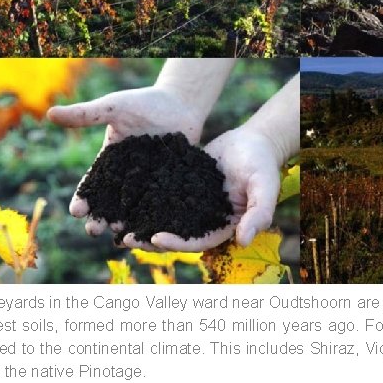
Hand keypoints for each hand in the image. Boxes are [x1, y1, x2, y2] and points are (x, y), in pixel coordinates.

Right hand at [47, 86, 205, 236]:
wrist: (180, 103)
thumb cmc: (144, 103)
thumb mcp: (114, 108)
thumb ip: (86, 114)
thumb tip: (50, 113)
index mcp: (110, 161)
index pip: (92, 183)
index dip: (83, 197)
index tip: (76, 211)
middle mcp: (127, 176)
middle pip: (110, 202)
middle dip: (100, 217)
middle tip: (93, 230)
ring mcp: (149, 182)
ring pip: (134, 208)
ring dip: (126, 223)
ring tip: (120, 236)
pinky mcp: (171, 184)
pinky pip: (162, 203)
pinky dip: (156, 217)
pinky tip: (153, 231)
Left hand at [132, 127, 280, 250]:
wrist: (255, 140)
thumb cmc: (263, 164)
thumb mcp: (265, 187)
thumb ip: (259, 213)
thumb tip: (244, 241)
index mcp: (222, 226)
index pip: (196, 242)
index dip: (176, 243)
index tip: (155, 238)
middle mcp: (204, 218)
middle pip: (174, 234)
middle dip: (149, 238)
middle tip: (125, 238)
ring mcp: (192, 202)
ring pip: (163, 216)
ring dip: (141, 221)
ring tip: (117, 222)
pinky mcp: (183, 184)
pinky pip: (161, 193)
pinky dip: (143, 196)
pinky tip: (123, 194)